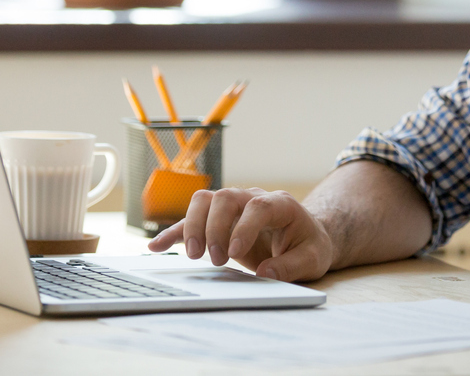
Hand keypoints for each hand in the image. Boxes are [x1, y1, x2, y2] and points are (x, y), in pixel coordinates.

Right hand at [146, 187, 334, 281]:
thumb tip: (264, 273)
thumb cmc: (309, 246)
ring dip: (194, 226)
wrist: (305, 237)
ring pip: (204, 201)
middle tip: (215, 259)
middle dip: (215, 227)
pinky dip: (173, 232)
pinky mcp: (218, 221)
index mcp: (280, 204)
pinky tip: (156, 247)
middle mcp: (253, 198)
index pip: (257, 205)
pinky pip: (191, 220)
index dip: (243, 226)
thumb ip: (291, 265)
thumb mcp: (312, 259)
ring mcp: (234, 208)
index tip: (235, 252)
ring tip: (195, 257)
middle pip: (225, 197)